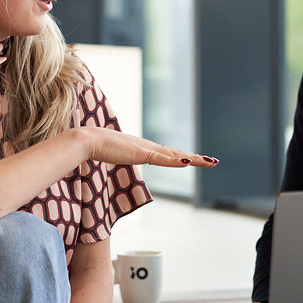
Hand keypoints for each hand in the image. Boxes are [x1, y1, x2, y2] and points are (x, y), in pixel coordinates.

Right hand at [78, 126, 218, 168]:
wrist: (88, 140)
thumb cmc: (98, 148)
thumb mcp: (114, 156)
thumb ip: (120, 158)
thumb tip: (117, 159)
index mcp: (144, 148)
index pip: (168, 153)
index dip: (182, 156)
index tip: (195, 159)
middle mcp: (149, 146)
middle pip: (177, 153)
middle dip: (196, 158)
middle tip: (213, 161)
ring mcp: (146, 149)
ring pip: (175, 155)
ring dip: (194, 158)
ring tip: (210, 161)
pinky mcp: (141, 153)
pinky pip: (162, 159)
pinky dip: (175, 160)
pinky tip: (188, 162)